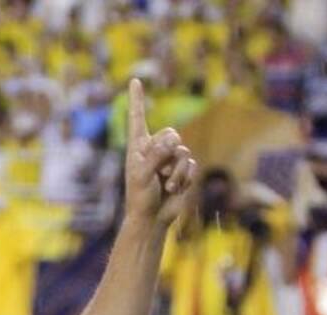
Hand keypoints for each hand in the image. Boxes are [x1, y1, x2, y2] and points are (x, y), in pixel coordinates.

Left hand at [124, 78, 196, 225]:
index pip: (137, 119)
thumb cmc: (140, 199)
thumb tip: (173, 141)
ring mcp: (169, 161)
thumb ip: (156, 156)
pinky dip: (185, 178)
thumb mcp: (143, 175)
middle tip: (160, 171)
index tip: (134, 81)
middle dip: (169, 151)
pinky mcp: (182, 171)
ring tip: (166, 185)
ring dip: (176, 171)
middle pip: (171, 133)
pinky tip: (175, 189)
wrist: (152, 220)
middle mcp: (153, 150)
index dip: (137, 100)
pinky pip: (192, 165)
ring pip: (183, 151)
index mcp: (138, 148)